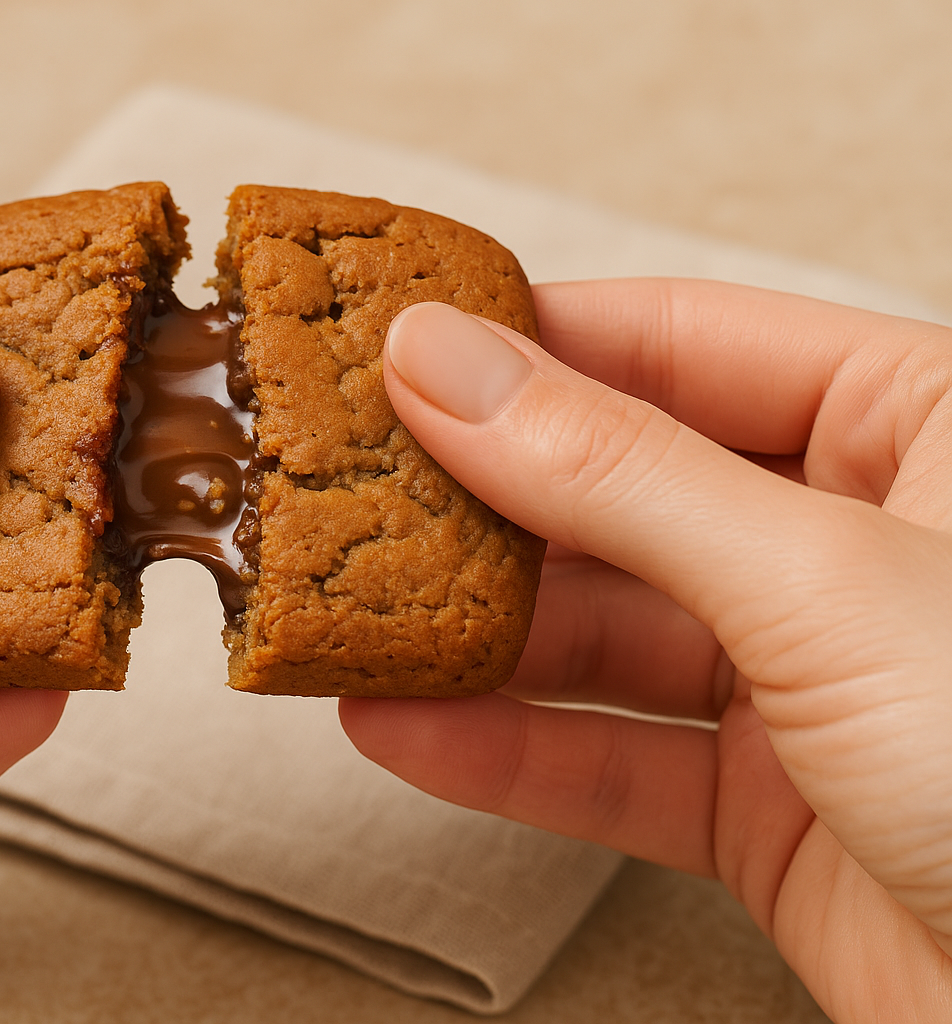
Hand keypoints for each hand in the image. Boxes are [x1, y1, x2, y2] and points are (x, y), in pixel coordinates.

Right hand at [341, 280, 951, 1021]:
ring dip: (471, 635)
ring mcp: (808, 678)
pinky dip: (503, 752)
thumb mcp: (822, 582)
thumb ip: (618, 473)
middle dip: (478, 502)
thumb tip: (451, 368)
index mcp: (920, 427)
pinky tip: (401, 726)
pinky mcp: (771, 806)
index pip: (682, 342)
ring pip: (604, 632)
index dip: (530, 345)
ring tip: (344, 615)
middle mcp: (856, 543)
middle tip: (343, 490)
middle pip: (621, 489)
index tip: (394, 352)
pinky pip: (613, 759)